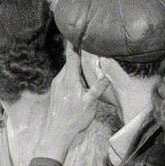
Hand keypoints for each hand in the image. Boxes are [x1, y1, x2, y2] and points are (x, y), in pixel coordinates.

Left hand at [34, 46, 109, 161]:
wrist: (57, 134)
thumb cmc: (74, 119)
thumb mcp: (90, 103)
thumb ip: (98, 88)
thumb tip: (107, 74)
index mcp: (69, 79)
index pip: (71, 56)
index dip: (74, 43)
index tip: (75, 32)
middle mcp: (60, 79)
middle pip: (70, 61)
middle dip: (79, 54)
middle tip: (89, 47)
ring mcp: (57, 85)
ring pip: (68, 70)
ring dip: (77, 66)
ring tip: (88, 63)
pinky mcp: (56, 91)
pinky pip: (65, 77)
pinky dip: (73, 75)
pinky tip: (81, 80)